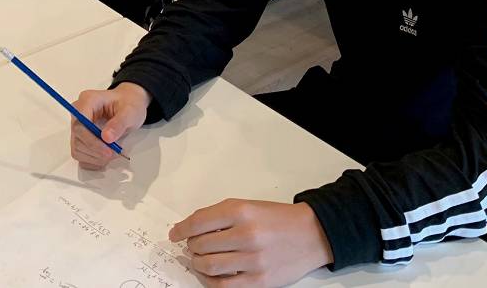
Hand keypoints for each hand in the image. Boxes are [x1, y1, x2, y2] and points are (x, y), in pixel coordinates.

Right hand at [69, 82, 149, 168]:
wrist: (129, 105)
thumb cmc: (129, 104)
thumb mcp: (130, 112)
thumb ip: (119, 123)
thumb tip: (106, 137)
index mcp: (88, 100)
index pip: (80, 123)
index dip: (91, 139)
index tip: (108, 150)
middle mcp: (78, 113)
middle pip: (77, 137)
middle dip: (96, 150)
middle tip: (114, 153)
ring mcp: (78, 127)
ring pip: (77, 149)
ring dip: (95, 157)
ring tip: (113, 154)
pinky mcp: (80, 139)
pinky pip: (80, 155)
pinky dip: (93, 161)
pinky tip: (105, 157)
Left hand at [169, 199, 333, 286]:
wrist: (312, 234)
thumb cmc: (277, 218)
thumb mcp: (248, 206)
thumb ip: (220, 215)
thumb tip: (190, 229)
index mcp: (241, 211)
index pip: (198, 222)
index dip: (181, 229)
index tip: (174, 234)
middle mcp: (246, 235)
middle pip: (201, 245)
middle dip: (191, 247)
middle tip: (192, 246)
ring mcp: (253, 260)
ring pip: (208, 266)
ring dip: (198, 264)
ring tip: (200, 260)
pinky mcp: (260, 281)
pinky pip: (224, 286)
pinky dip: (210, 281)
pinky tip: (210, 275)